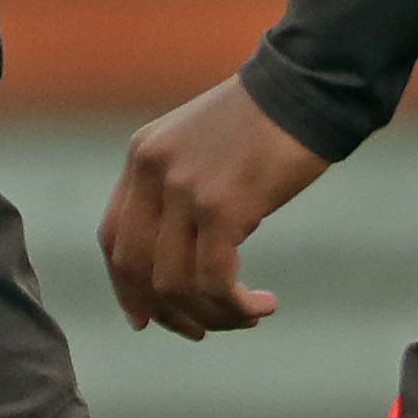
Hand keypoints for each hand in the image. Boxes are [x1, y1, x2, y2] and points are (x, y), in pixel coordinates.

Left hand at [98, 75, 330, 337]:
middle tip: (202, 330)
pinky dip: (236, 306)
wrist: (305, 87)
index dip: (125, 288)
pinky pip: (214, 281)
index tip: (145, 320)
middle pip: (135, 268)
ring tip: (247, 316)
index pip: (112, 238)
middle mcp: (152, 171)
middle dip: (166, 312)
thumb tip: (176, 266)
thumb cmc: (263, 123)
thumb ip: (177, 194)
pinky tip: (264, 306)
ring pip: (174, 284)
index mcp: (142, 156)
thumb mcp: (199, 149)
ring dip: (212, 315)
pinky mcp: (221, 206)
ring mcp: (184, 188)